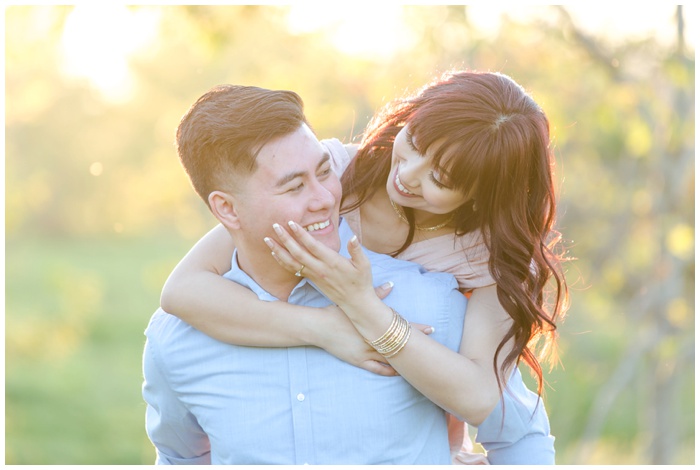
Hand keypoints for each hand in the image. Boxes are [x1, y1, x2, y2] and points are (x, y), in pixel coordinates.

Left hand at [267, 221, 376, 309]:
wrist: (355, 302)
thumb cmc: (361, 281)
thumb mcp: (364, 265)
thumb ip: (356, 250)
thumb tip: (353, 237)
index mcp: (332, 262)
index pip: (312, 246)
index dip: (301, 234)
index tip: (291, 222)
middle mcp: (320, 268)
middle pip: (297, 252)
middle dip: (285, 238)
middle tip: (274, 226)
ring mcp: (314, 275)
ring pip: (292, 262)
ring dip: (278, 250)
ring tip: (267, 240)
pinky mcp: (311, 279)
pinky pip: (293, 270)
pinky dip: (282, 261)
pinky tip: (275, 254)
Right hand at [315, 300, 434, 376]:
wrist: (319, 327)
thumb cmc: (337, 313)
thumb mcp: (356, 304)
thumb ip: (376, 294)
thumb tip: (391, 284)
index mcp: (374, 324)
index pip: (400, 326)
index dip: (416, 328)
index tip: (430, 328)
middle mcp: (373, 339)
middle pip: (399, 343)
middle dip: (415, 345)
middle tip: (432, 346)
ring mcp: (366, 352)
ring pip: (390, 358)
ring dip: (404, 360)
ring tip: (419, 362)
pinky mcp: (359, 361)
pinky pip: (377, 369)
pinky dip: (389, 371)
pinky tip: (399, 373)